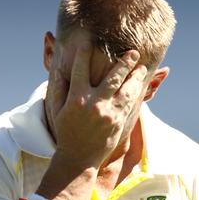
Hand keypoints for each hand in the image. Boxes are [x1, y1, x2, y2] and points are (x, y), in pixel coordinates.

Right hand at [51, 42, 147, 168]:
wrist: (79, 158)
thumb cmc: (67, 132)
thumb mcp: (57, 110)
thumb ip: (59, 88)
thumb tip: (59, 67)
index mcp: (77, 98)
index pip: (81, 68)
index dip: (85, 53)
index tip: (90, 41)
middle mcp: (95, 103)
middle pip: (113, 76)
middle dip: (125, 62)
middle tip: (133, 51)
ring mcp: (109, 113)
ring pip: (127, 89)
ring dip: (136, 76)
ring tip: (141, 67)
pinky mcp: (118, 121)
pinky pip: (130, 103)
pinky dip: (137, 92)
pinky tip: (140, 84)